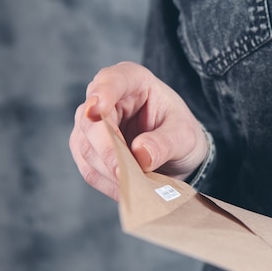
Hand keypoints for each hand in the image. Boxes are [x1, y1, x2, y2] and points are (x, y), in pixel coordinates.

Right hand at [69, 61, 207, 199]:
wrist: (178, 154)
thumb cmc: (181, 133)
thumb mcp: (185, 135)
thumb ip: (165, 142)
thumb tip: (140, 154)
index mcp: (132, 80)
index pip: (111, 80)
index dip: (102, 94)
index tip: (97, 110)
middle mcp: (106, 98)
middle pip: (90, 122)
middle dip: (107, 150)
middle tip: (125, 173)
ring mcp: (91, 125)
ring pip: (86, 149)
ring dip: (109, 171)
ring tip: (136, 184)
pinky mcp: (88, 150)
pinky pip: (90, 169)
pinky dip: (108, 183)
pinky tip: (128, 190)